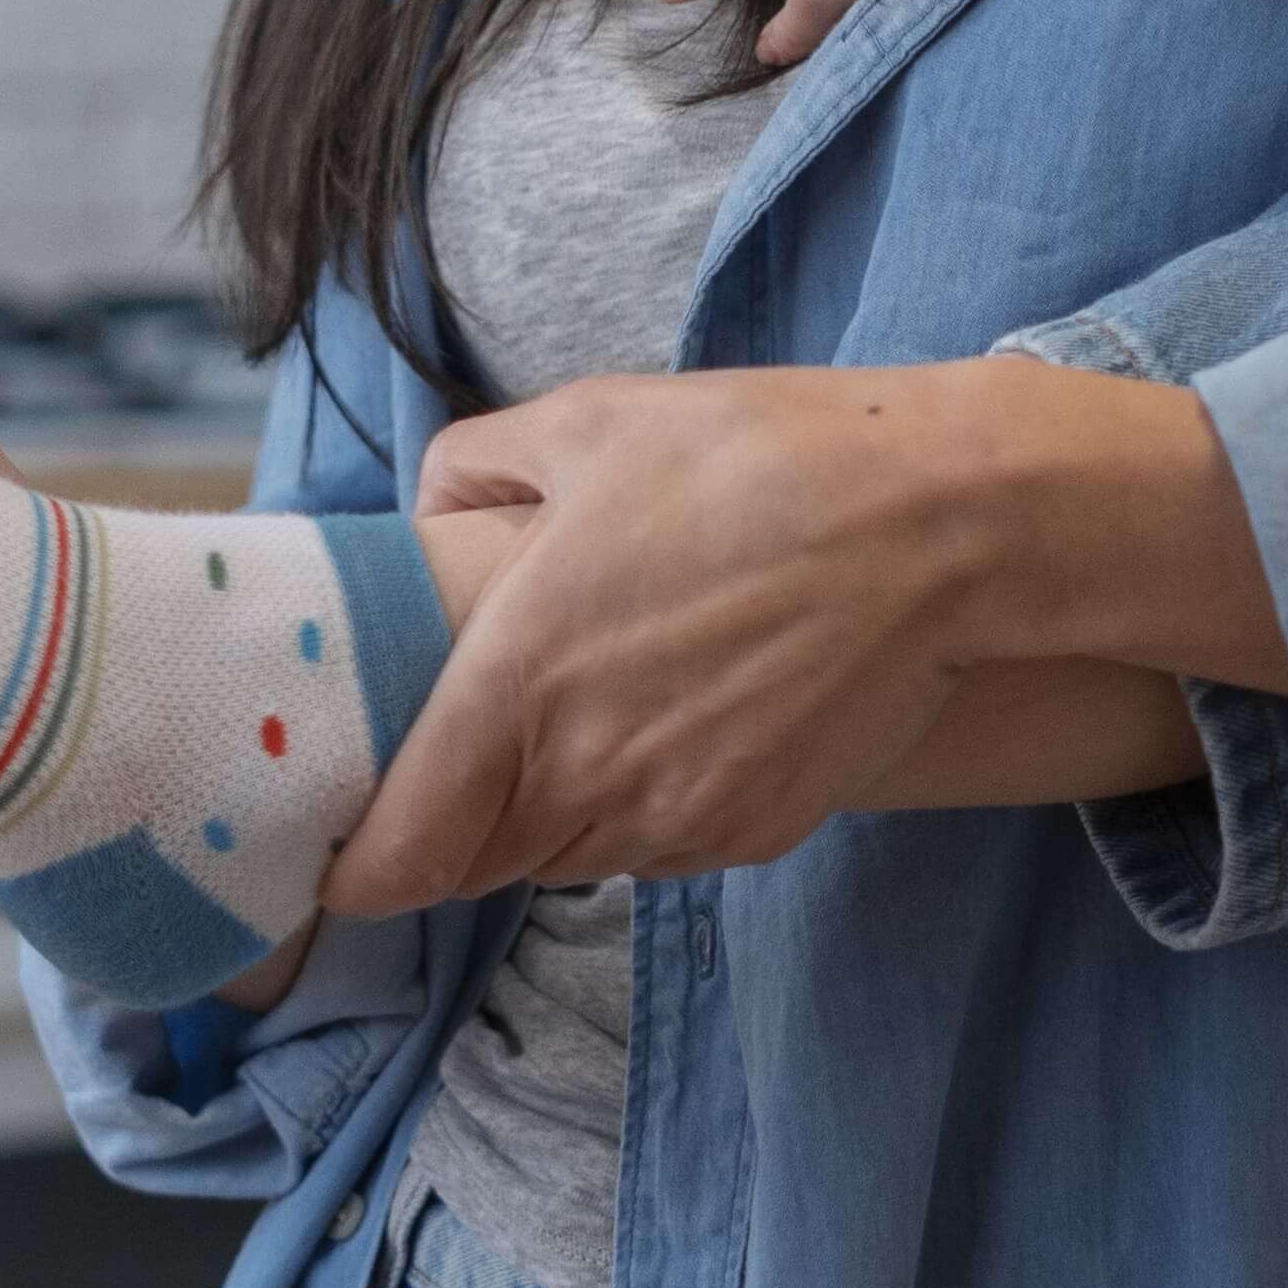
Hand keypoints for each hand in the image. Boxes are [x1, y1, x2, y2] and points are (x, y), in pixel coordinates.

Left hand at [322, 358, 1257, 913]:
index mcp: (515, 692)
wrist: (942, 525)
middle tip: (464, 742)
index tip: (346, 827)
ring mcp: (676, 822)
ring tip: (588, 709)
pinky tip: (679, 714)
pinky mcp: (752, 835)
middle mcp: (586, 783)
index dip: (352, 862)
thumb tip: (426, 513)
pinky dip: (643, 803)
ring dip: (551, 811)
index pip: (391, 861)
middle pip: (473, 865)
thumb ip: (470, 470)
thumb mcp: (585, 422)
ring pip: (567, 858)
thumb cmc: (755, 460)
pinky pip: (658, 845)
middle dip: (452, 820)